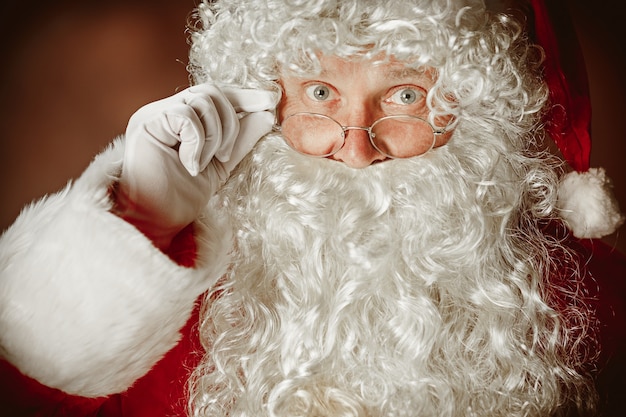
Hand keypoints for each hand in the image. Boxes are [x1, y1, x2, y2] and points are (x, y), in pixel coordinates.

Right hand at [113, 84, 274, 249]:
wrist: (156, 220)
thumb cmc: (181, 197)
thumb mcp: (221, 165)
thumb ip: (241, 140)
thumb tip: (266, 115)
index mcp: (180, 118)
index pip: (216, 95)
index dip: (244, 96)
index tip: (270, 101)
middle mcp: (165, 111)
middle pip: (212, 91)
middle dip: (230, 123)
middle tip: (224, 156)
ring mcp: (154, 114)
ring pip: (202, 100)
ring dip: (214, 136)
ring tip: (204, 164)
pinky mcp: (146, 122)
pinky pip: (187, 116)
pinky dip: (198, 142)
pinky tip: (190, 164)